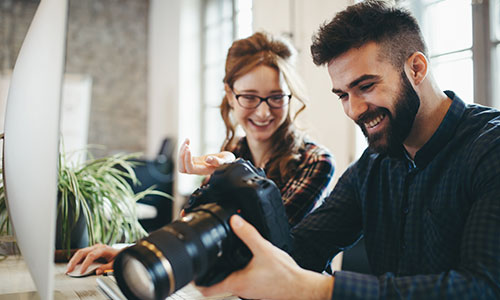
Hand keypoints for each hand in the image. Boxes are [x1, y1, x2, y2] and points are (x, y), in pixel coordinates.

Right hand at [66, 244, 120, 274]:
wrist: (121, 252)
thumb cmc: (118, 257)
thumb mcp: (114, 263)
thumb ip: (106, 268)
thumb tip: (97, 272)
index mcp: (103, 249)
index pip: (91, 255)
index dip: (85, 264)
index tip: (81, 271)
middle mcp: (97, 247)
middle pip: (82, 252)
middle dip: (74, 261)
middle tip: (69, 270)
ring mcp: (93, 248)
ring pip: (80, 252)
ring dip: (73, 260)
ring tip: (68, 269)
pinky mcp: (91, 251)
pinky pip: (82, 254)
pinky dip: (76, 260)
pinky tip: (72, 266)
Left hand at [178, 138, 234, 174]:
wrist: (229, 161)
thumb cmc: (229, 162)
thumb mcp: (226, 161)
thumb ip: (217, 161)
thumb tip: (208, 159)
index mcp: (204, 171)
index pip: (190, 169)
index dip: (187, 159)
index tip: (189, 148)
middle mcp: (198, 169)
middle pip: (182, 168)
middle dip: (181, 157)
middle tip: (187, 145)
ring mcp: (195, 165)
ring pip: (182, 162)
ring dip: (181, 151)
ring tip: (187, 140)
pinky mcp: (195, 160)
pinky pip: (185, 156)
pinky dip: (184, 148)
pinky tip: (188, 140)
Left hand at [198, 215, 333, 299]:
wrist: (301, 287)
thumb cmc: (285, 275)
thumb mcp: (264, 249)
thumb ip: (248, 234)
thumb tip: (235, 220)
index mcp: (237, 283)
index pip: (208, 289)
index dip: (196, 280)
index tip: (191, 269)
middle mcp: (240, 289)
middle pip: (216, 284)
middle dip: (208, 271)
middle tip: (204, 256)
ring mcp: (248, 290)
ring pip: (228, 280)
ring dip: (223, 269)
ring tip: (220, 254)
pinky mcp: (256, 287)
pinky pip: (240, 278)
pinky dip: (236, 269)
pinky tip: (241, 258)